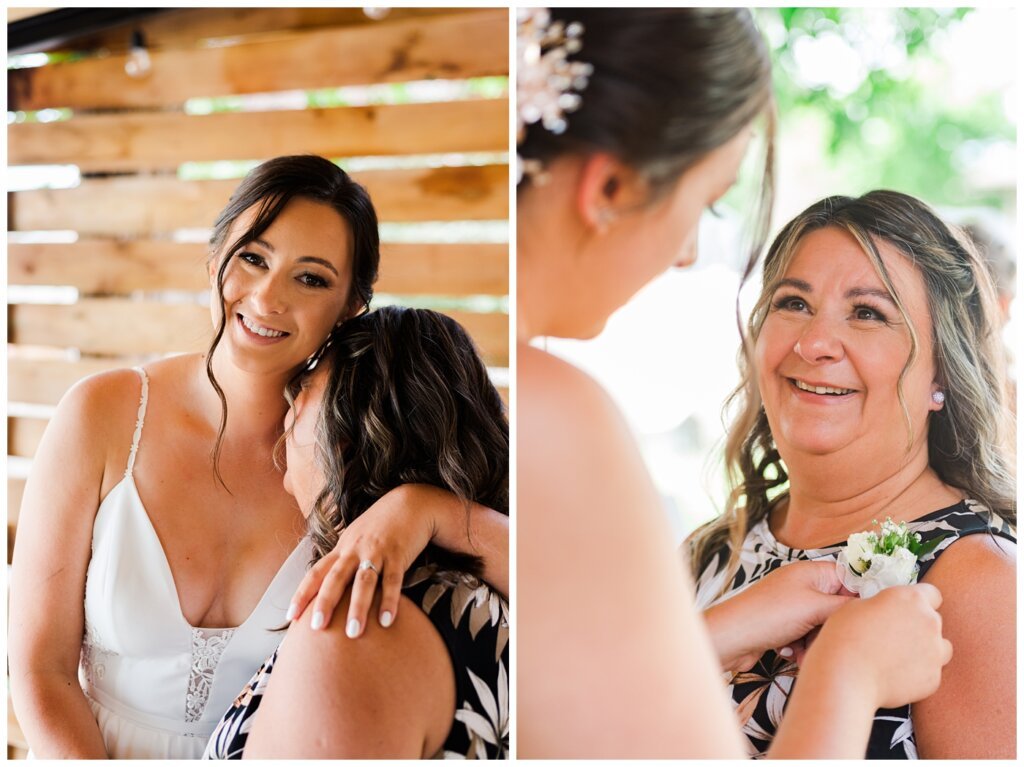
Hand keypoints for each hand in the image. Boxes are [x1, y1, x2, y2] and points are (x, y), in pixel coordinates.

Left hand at [287, 485, 435, 636]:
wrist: (409, 502)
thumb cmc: (380, 526)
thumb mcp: (355, 539)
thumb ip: (343, 561)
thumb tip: (326, 590)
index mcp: (342, 548)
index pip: (316, 573)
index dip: (302, 594)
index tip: (290, 617)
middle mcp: (355, 549)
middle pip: (335, 578)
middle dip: (325, 603)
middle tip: (316, 627)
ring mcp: (376, 551)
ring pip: (364, 581)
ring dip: (358, 608)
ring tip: (353, 633)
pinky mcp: (398, 553)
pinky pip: (393, 580)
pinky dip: (389, 600)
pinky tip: (386, 620)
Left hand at [703, 560, 853, 671]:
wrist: (732, 638)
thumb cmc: (769, 615)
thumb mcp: (815, 607)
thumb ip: (846, 606)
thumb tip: (871, 606)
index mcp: (811, 572)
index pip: (849, 578)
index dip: (859, 598)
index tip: (867, 618)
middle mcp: (801, 585)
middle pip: (835, 606)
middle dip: (833, 626)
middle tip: (829, 638)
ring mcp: (790, 605)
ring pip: (821, 625)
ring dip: (817, 641)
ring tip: (805, 651)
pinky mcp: (782, 625)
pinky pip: (804, 636)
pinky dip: (802, 647)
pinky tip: (792, 655)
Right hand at [804, 583, 952, 708]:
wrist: (847, 677)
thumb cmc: (844, 637)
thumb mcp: (856, 606)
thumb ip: (881, 606)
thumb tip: (885, 613)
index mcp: (910, 598)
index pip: (932, 593)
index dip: (919, 600)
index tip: (906, 609)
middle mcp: (929, 621)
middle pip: (934, 620)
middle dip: (918, 626)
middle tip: (893, 635)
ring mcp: (935, 651)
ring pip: (939, 647)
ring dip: (925, 649)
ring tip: (899, 657)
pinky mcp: (933, 678)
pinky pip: (931, 672)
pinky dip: (918, 673)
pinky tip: (894, 674)